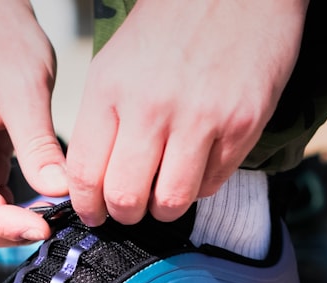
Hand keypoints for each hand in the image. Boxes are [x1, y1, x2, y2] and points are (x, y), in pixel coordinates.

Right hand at [0, 0, 67, 245]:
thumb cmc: (3, 45)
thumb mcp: (25, 91)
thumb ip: (39, 145)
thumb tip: (60, 193)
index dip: (3, 222)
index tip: (43, 227)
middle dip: (1, 234)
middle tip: (47, 231)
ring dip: (7, 228)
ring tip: (49, 220)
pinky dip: (14, 212)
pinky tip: (43, 207)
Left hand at [66, 0, 308, 225]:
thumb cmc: (174, 24)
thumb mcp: (118, 62)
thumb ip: (103, 119)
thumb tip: (93, 178)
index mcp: (111, 89)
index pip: (85, 173)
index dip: (87, 206)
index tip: (94, 213)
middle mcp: (151, 107)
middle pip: (126, 198)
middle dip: (125, 215)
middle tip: (132, 208)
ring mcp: (200, 118)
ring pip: (171, 202)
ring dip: (165, 208)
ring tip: (166, 191)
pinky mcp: (241, 126)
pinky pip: (213, 183)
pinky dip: (202, 184)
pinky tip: (199, 162)